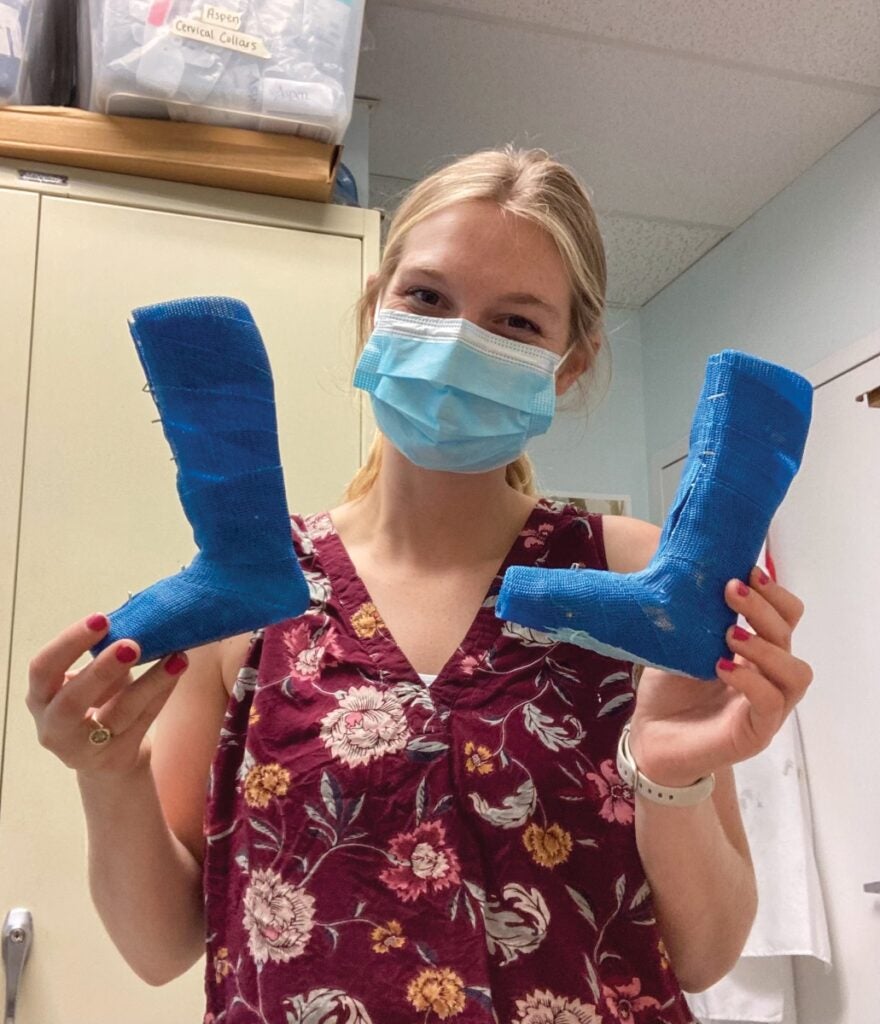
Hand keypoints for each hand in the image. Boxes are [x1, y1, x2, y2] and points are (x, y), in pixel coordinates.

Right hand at [26, 615, 188, 779]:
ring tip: (175, 656)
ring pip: (119, 713)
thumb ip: (102, 656)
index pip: (43, 669)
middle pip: (71, 701)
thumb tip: (135, 620)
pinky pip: (144, 721)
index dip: (69, 643)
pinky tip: (177, 669)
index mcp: (41, 698)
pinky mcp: (116, 758)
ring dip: (150, 681)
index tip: (101, 619)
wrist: (107, 761)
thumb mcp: (89, 682)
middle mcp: (54, 727)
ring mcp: (84, 750)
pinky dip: (162, 692)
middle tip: (131, 644)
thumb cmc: (96, 706)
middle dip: (101, 669)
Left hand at [628, 566, 813, 787]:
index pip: (785, 617)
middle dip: (764, 608)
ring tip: (730, 633)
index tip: (747, 570)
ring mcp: (767, 707)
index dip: (774, 593)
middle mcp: (768, 676)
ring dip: (765, 645)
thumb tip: (688, 573)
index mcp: (756, 652)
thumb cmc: (667, 691)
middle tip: (731, 590)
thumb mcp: (678, 644)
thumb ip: (692, 617)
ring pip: (795, 672)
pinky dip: (750, 680)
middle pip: (790, 636)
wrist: (649, 738)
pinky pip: (771, 703)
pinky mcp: (756, 733)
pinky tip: (722, 666)